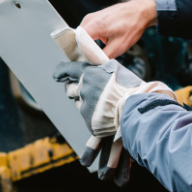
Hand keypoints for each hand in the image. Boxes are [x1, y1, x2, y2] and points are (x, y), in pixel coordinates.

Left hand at [53, 59, 173, 137]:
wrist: (136, 109)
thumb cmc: (130, 87)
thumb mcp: (115, 70)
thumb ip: (100, 70)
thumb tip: (91, 69)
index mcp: (89, 74)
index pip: (69, 70)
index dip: (61, 72)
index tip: (56, 75)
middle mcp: (84, 89)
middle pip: (71, 90)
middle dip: (76, 91)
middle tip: (89, 92)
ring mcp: (85, 106)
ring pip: (80, 104)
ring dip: (88, 104)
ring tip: (105, 104)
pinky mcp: (89, 121)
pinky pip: (88, 118)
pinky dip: (95, 116)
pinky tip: (107, 115)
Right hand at [80, 0, 156, 58]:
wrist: (140, 11)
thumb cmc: (132, 25)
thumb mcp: (120, 46)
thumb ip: (104, 56)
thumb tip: (94, 63)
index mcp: (95, 25)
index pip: (76, 41)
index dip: (79, 52)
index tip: (86, 60)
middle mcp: (90, 19)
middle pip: (78, 39)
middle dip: (84, 50)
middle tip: (94, 58)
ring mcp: (92, 17)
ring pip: (83, 35)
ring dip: (89, 44)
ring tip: (102, 49)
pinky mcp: (95, 18)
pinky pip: (88, 31)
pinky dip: (94, 38)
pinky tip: (105, 41)